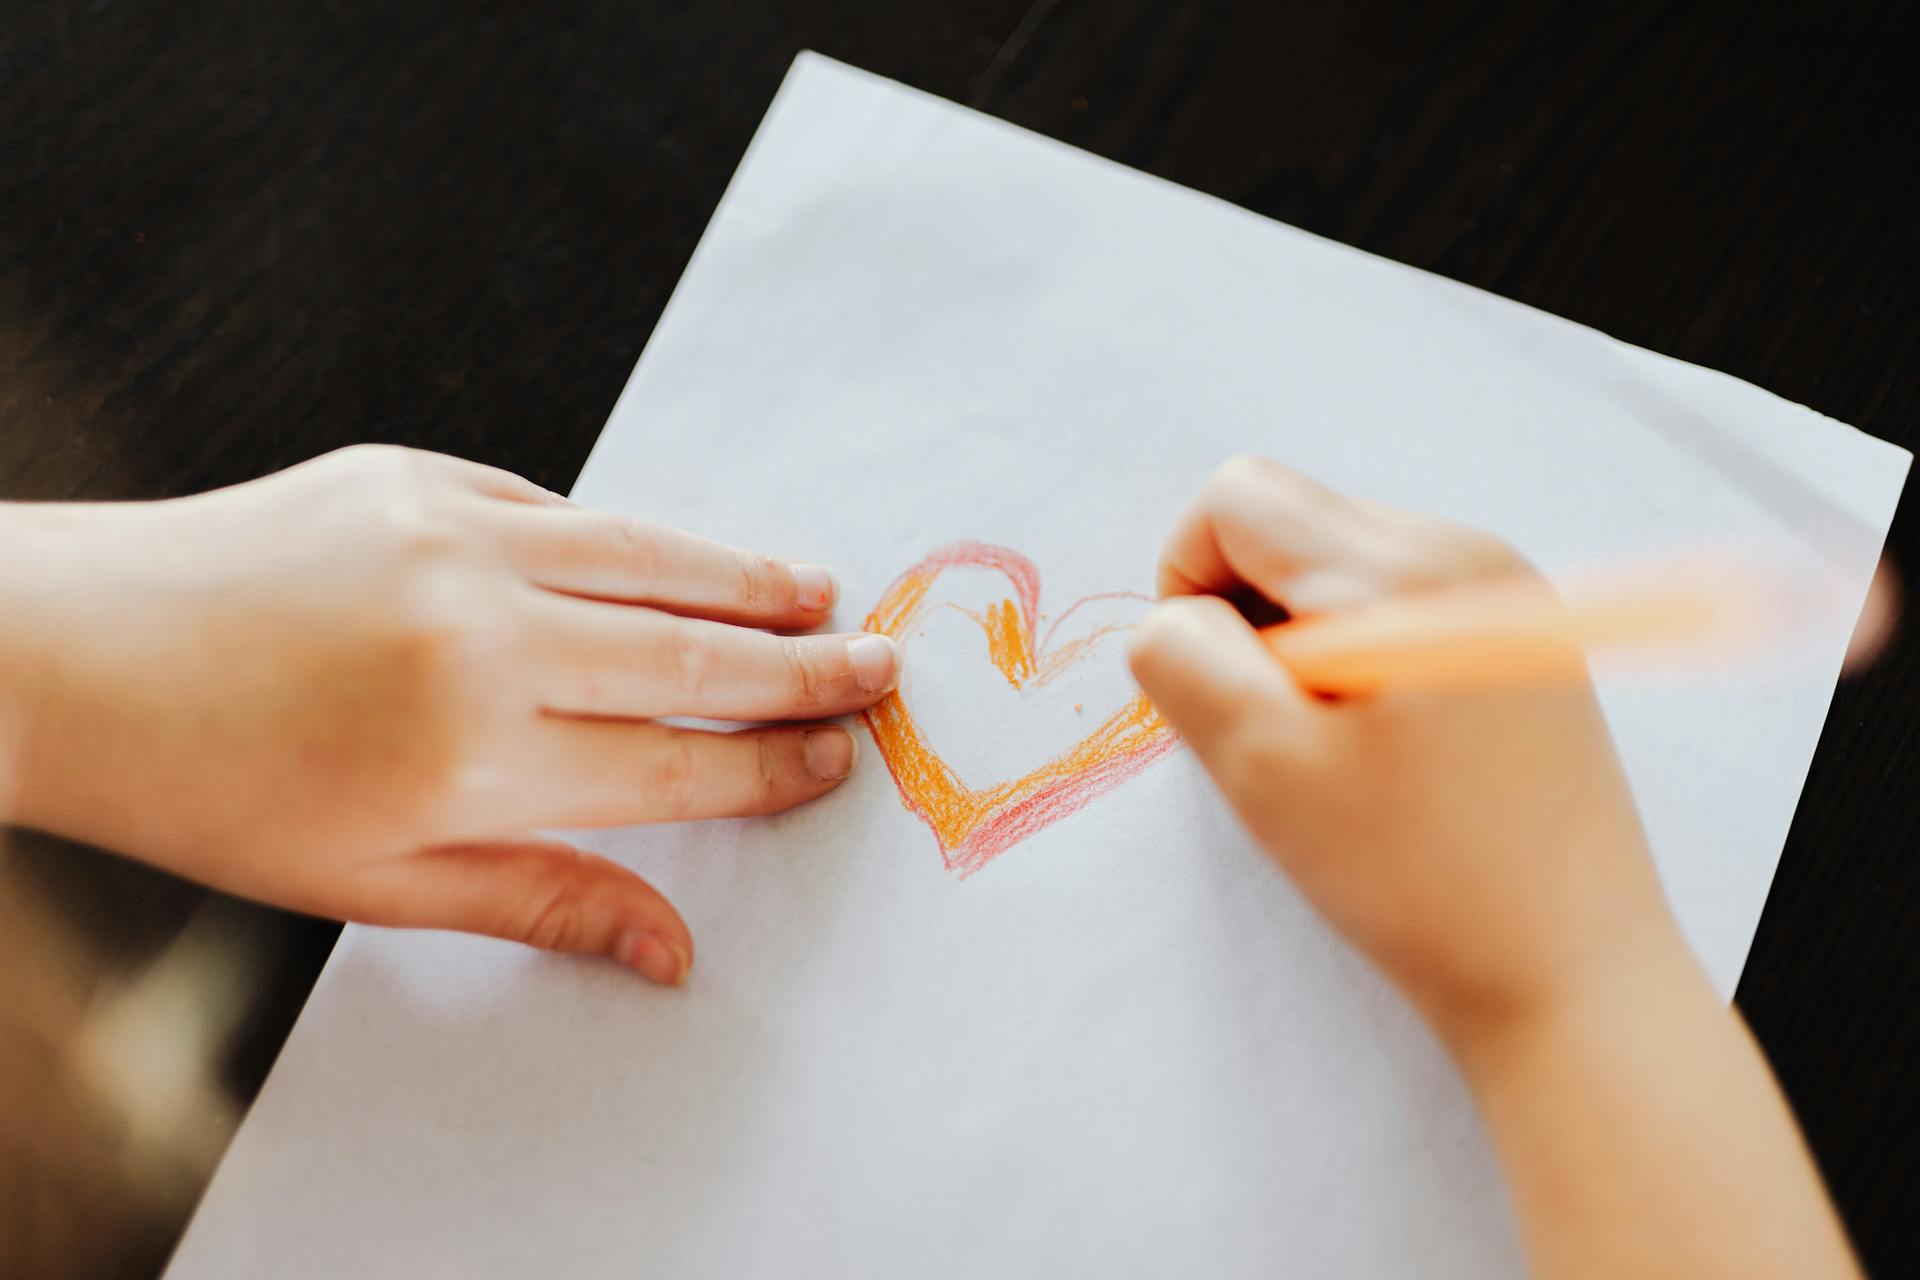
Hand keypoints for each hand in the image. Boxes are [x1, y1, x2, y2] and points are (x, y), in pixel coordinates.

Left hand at [0, 445, 899, 985]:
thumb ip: (540, 901)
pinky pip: (555, 506)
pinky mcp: (416, 475)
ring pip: (647, 557)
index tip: (836, 759)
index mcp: (474, 755)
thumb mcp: (375, 882)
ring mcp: (452, 537)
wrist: (71, 652)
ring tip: (817, 590)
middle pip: (688, 656)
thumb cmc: (215, 790)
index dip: (768, 767)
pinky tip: (669, 557)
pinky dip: (624, 538)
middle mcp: (482, 635)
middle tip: (880, 665)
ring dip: (743, 579)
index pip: (670, 764)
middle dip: (798, 668)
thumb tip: (673, 950)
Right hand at [1127, 457, 1675, 1041]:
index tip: (1212, 687)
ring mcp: (1509, 593)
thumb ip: (1185, 659)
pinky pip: (1397, 605)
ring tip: (1337, 754)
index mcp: (1403, 566)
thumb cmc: (1413, 875)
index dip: (1185, 581)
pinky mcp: (1524, 641)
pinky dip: (1357, 661)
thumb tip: (1178, 615)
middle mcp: (1468, 550)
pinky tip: (1387, 755)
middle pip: (1292, 522)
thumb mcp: (1264, 766)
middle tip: (1279, 735)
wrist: (1571, 971)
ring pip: (1339, 566)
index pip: (1237, 498)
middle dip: (1248, 615)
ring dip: (1301, 643)